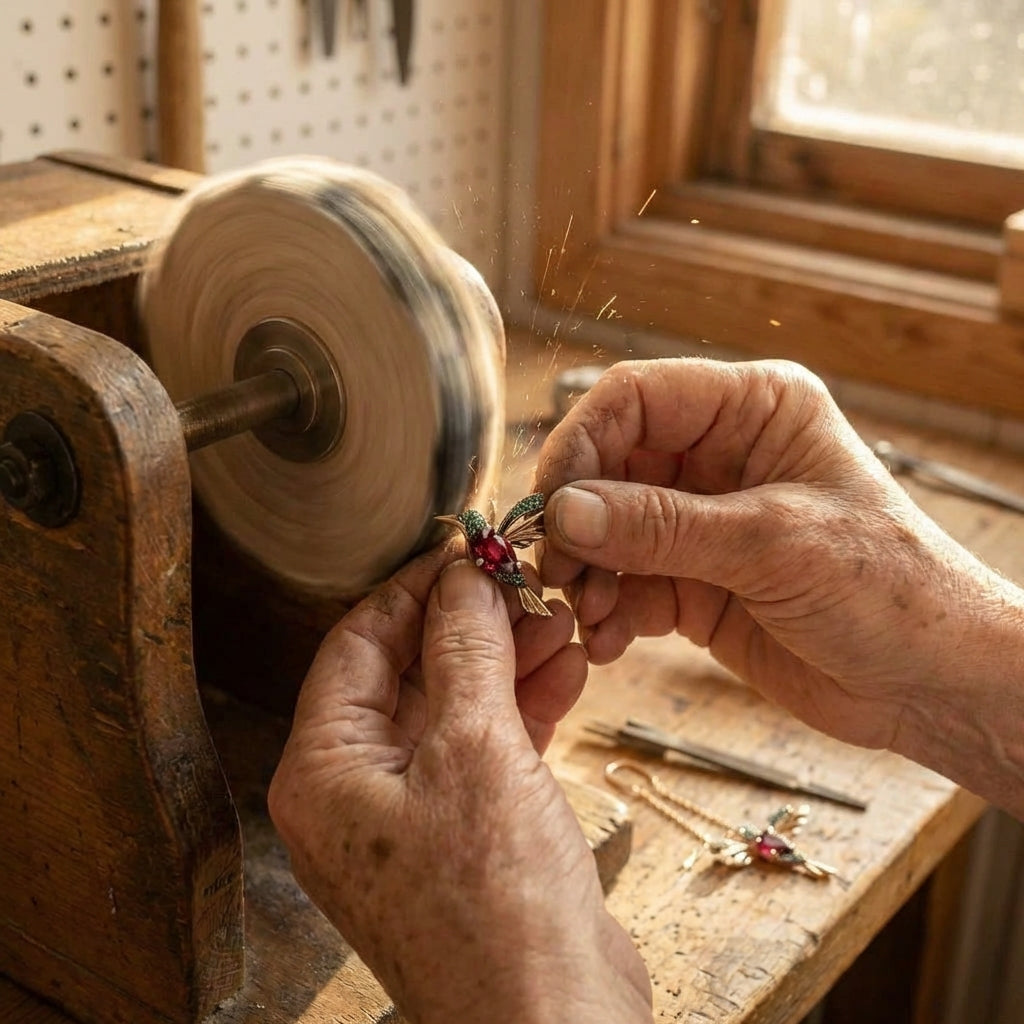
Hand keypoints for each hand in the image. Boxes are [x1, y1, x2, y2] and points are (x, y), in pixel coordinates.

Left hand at [268, 549, 652, 1023]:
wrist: (552, 1020)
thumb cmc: (496, 904)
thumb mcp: (477, 746)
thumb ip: (467, 648)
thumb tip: (463, 576)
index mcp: (324, 770)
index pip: (358, 645)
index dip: (413, 588)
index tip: (465, 550)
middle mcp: (355, 791)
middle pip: (409, 673)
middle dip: (471, 626)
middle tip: (523, 582)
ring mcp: (412, 814)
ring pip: (455, 706)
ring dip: (507, 662)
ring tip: (560, 620)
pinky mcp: (465, 832)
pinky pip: (486, 747)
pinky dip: (524, 707)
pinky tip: (568, 670)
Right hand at [536, 358, 1023, 813]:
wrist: (933, 686)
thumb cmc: (891, 590)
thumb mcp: (772, 544)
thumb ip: (660, 527)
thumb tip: (563, 513)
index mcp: (754, 410)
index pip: (636, 398)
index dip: (582, 442)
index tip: (552, 504)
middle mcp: (721, 458)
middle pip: (609, 467)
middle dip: (577, 522)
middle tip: (558, 574)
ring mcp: (703, 523)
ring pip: (607, 531)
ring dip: (588, 575)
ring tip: (592, 619)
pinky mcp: (694, 582)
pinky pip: (625, 584)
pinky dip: (608, 612)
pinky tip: (611, 642)